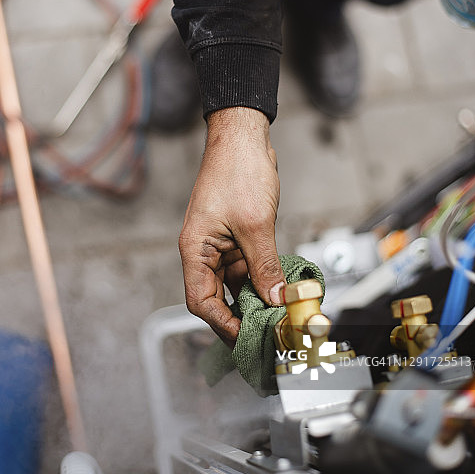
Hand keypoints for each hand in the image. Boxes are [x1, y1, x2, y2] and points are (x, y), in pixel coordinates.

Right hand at [179, 107, 284, 346]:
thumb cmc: (238, 170)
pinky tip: (279, 292)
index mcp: (195, 249)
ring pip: (234, 286)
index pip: (200, 300)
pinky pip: (247, 270)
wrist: (244, 137)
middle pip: (215, 298)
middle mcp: (204, 251)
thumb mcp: (255, 224)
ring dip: (254, 301)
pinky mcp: (237, 238)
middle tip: (264, 335)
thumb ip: (265, 266)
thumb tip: (275, 299)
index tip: (246, 336)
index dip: (221, 323)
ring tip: (276, 318)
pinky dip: (262, 282)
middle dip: (239, 317)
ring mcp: (221, 245)